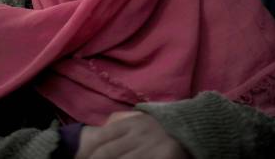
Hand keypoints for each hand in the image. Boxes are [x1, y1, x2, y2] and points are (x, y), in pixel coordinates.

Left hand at [75, 111, 190, 158]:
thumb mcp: (137, 119)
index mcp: (130, 123)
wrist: (189, 130)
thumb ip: (117, 123)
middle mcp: (138, 134)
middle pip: (107, 154)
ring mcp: (150, 148)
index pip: (101, 139)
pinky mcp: (162, 158)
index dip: (85, 152)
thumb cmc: (157, 128)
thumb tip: (95, 134)